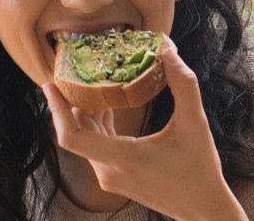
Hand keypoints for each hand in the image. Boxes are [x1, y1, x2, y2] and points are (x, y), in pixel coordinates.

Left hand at [41, 36, 247, 220]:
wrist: (203, 207)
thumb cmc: (200, 168)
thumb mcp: (195, 122)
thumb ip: (182, 83)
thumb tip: (167, 49)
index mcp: (122, 158)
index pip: (71, 137)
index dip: (57, 110)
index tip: (50, 86)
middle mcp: (109, 171)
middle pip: (77, 132)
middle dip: (73, 101)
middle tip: (75, 71)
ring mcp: (110, 177)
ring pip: (86, 140)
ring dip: (87, 112)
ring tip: (92, 82)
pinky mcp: (115, 179)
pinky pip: (96, 148)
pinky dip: (98, 126)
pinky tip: (108, 105)